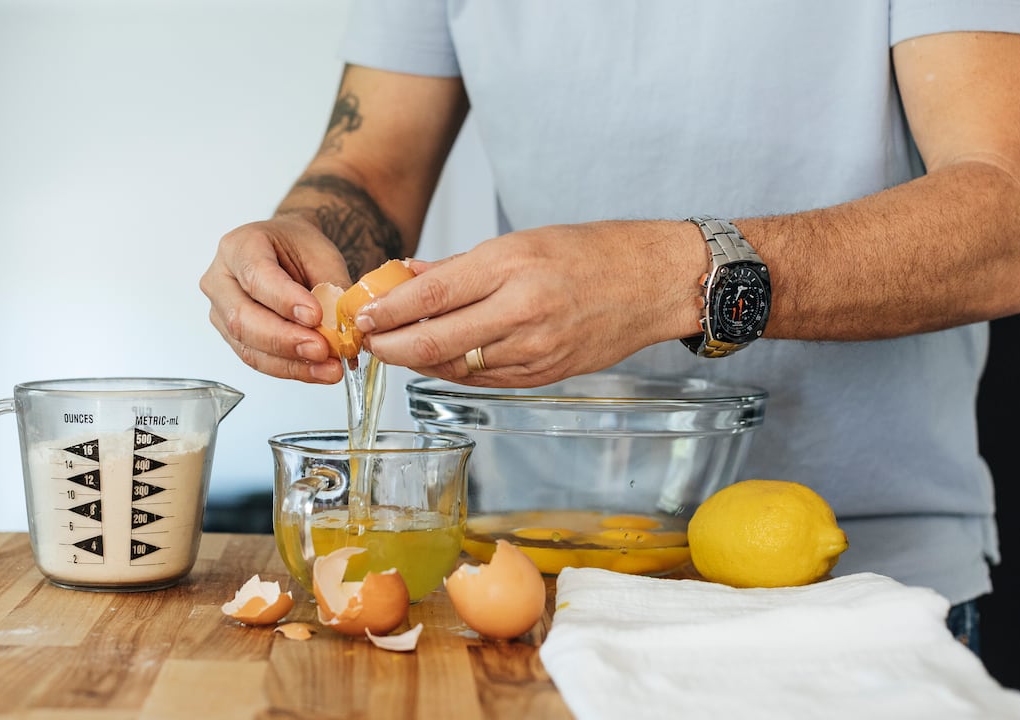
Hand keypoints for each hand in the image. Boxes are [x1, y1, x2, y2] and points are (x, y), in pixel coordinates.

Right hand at [200, 214, 351, 383]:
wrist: (285, 251)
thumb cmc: (297, 247)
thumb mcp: (321, 255)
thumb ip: (331, 288)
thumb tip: (342, 326)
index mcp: (239, 246)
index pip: (256, 277)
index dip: (285, 300)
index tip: (315, 316)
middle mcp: (221, 279)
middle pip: (242, 318)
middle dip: (285, 340)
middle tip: (321, 348)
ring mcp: (221, 311)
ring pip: (248, 346)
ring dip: (291, 363)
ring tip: (327, 367)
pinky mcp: (232, 337)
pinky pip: (257, 359)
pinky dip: (290, 369)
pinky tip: (317, 370)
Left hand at [354, 221, 703, 386]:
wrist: (655, 282)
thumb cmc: (592, 252)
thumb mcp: (522, 242)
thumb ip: (461, 266)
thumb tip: (406, 276)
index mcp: (512, 265)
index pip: (432, 294)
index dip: (389, 311)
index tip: (364, 316)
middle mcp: (522, 310)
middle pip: (436, 340)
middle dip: (392, 347)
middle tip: (369, 344)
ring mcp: (535, 348)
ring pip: (456, 366)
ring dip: (421, 360)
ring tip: (398, 349)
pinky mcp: (545, 373)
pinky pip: (485, 378)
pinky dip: (455, 370)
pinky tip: (439, 360)